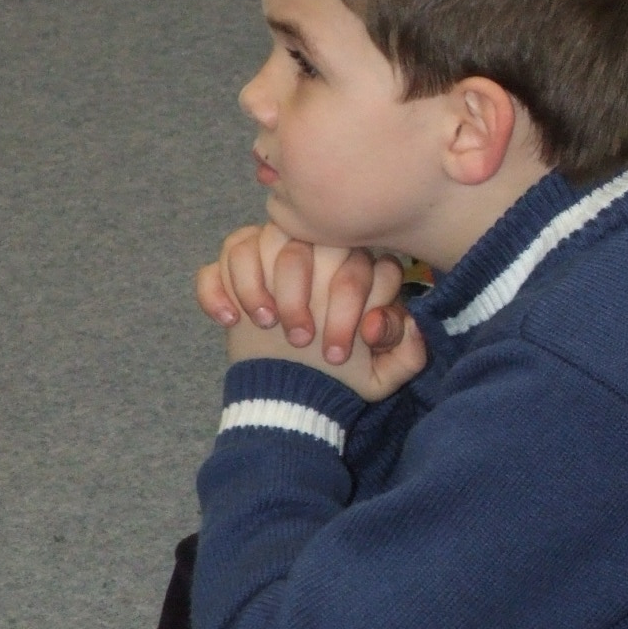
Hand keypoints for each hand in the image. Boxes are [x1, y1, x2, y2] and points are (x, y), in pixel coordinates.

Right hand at [198, 226, 422, 400]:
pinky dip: (222, 285)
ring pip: (269, 238)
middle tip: (300, 340)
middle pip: (315, 245)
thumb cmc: (341, 376)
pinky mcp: (239, 263)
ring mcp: (279, 252)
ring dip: (261, 285)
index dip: (349, 310)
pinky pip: (229, 252)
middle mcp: (322, 253)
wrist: (294, 390)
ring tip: (265, 324)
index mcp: (361, 274)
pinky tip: (230, 319)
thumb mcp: (381, 376)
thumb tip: (380, 323)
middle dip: (303, 296)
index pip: (363, 268)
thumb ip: (405, 354)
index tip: (336, 354)